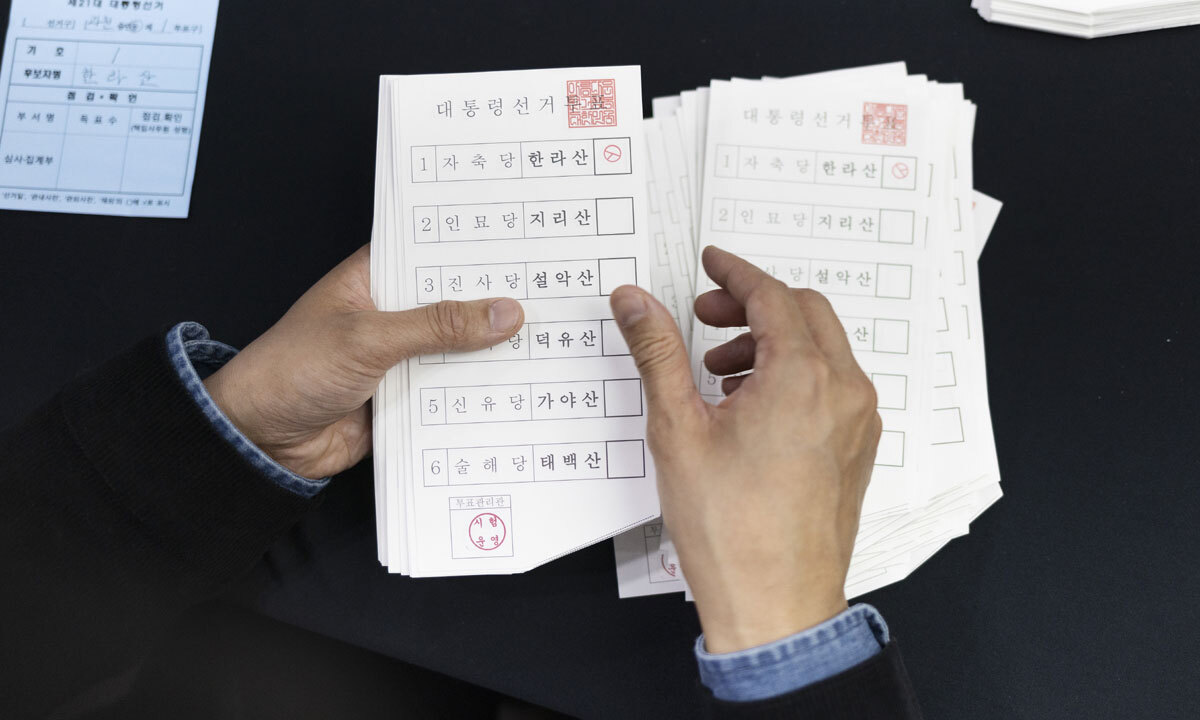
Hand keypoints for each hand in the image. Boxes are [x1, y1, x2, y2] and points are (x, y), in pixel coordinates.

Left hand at [204, 244, 524, 478]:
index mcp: (374, 278)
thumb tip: (503, 313)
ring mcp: (400, 356)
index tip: (529, 243)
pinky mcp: (405, 396)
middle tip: (553, 296)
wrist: (262, 440)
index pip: (434, 252)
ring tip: (550, 341)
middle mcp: (391, 313)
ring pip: (458, 349)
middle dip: (495, 305)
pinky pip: (451, 391)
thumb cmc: (292, 371)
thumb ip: (438, 326)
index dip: (477, 249)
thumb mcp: (368, 338)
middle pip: (454, 303)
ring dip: (491, 352)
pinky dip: (477, 392)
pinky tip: (518, 389)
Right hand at [609, 246, 880, 653]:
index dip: (734, 273)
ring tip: (717, 374)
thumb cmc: (730, 530)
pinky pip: (832, 384)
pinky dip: (793, 373)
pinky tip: (748, 405)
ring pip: (821, 348)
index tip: (710, 264)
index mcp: (803, 378)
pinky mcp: (858, 447)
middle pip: (804, 312)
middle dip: (751, 306)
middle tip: (703, 320)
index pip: (770, 296)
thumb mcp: (678, 429)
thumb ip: (656, 353)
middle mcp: (844, 392)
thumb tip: (634, 302)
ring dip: (770, 342)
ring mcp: (858, 421)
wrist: (775, 604)